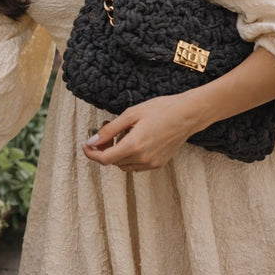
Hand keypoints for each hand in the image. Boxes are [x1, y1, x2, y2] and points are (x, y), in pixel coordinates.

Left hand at [81, 94, 200, 172]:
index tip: (86, 145)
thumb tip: (92, 141)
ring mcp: (152, 163)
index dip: (91, 153)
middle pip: (113, 161)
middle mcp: (143, 158)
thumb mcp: (131, 114)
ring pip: (123, 164)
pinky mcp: (159, 163)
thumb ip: (109, 130)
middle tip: (106, 128)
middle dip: (104, 147)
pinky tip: (134, 138)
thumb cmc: (161, 110)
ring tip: (122, 132)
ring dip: (117, 152)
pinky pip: (136, 165)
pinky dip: (129, 155)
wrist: (188, 115)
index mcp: (134, 146)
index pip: (104, 159)